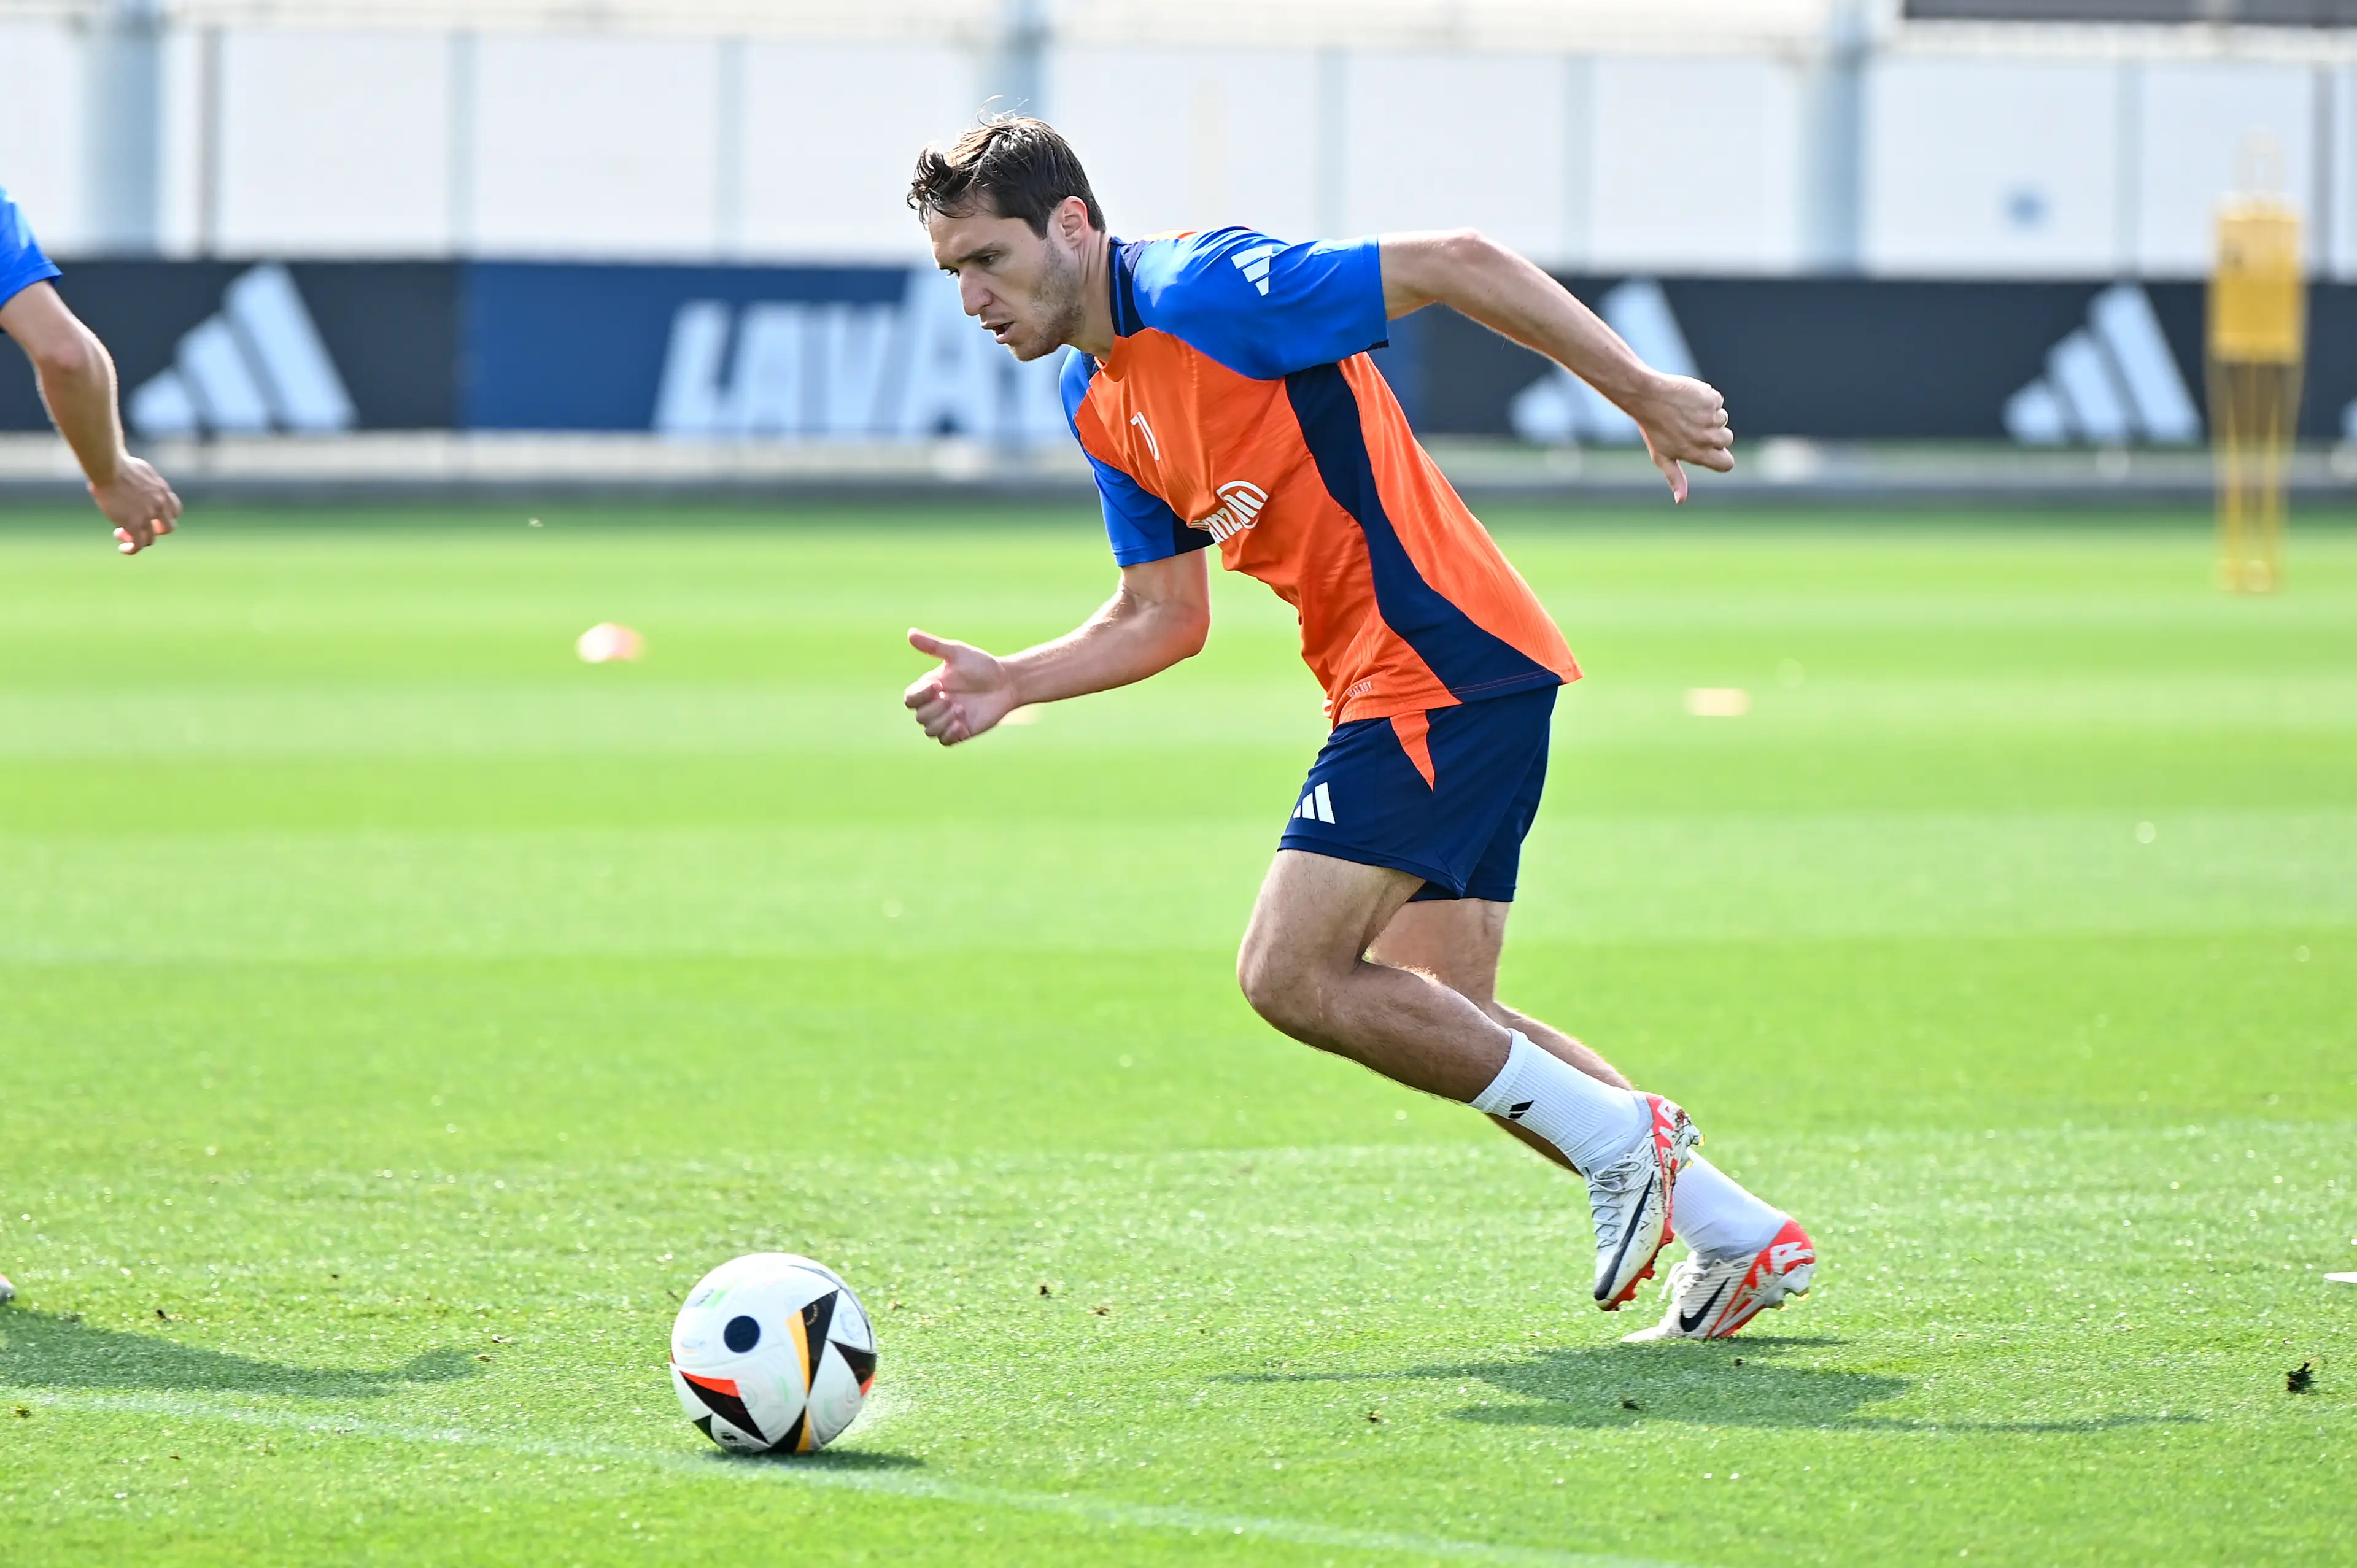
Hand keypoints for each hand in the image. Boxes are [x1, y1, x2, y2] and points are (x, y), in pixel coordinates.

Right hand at [89, 455, 180, 554]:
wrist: (108, 467)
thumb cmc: (117, 463)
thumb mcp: (140, 470)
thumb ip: (145, 481)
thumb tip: (137, 480)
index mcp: (162, 491)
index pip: (175, 511)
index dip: (164, 517)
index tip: (151, 517)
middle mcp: (160, 505)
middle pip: (169, 527)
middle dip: (155, 530)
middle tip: (138, 527)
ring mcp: (148, 516)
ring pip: (151, 538)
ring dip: (139, 539)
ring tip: (122, 534)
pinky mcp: (133, 523)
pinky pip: (138, 544)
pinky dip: (132, 549)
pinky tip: (123, 548)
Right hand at [903, 628, 1019, 745]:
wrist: (1007, 682)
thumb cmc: (981, 665)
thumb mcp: (957, 653)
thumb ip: (933, 646)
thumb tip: (909, 633)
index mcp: (929, 687)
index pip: (910, 699)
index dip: (919, 696)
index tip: (939, 685)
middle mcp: (936, 705)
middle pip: (920, 716)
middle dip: (934, 709)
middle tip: (951, 698)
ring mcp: (947, 719)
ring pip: (930, 730)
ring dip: (942, 721)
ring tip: (961, 710)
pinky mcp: (960, 731)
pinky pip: (944, 741)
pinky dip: (950, 734)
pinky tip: (962, 724)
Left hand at [1628, 373, 1734, 503]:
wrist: (1647, 397)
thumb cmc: (1653, 428)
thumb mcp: (1661, 457)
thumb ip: (1675, 478)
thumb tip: (1681, 500)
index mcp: (1697, 453)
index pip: (1726, 464)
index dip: (1722, 457)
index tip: (1713, 450)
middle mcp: (1707, 437)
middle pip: (1727, 439)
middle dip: (1715, 433)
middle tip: (1691, 426)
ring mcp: (1710, 417)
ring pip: (1722, 418)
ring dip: (1709, 415)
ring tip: (1687, 413)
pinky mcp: (1712, 399)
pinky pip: (1717, 401)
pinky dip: (1706, 399)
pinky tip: (1689, 400)